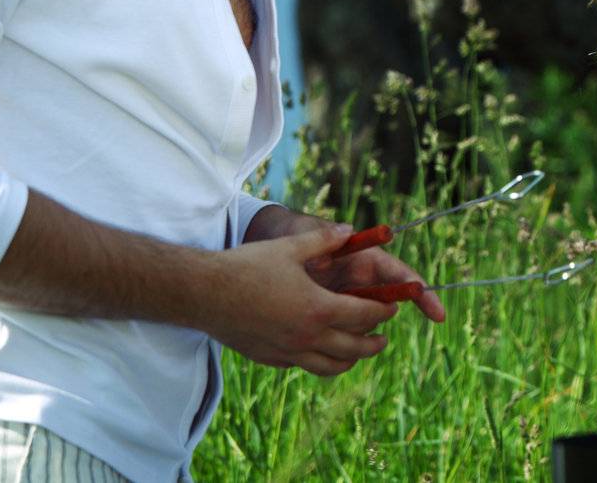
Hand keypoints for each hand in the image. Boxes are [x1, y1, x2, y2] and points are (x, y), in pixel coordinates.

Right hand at [198, 221, 409, 375]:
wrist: (203, 293)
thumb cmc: (247, 266)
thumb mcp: (290, 247)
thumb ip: (324, 239)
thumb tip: (350, 230)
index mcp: (318, 308)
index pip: (364, 315)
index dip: (383, 311)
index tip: (392, 307)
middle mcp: (307, 336)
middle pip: (354, 348)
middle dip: (374, 342)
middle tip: (383, 337)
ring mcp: (288, 352)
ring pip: (331, 366)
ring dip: (351, 360)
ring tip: (358, 351)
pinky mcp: (270, 358)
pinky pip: (304, 366)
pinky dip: (320, 361)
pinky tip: (320, 350)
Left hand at [291, 211, 445, 323]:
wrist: (275, 248)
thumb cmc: (298, 236)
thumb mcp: (311, 236)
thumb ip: (328, 238)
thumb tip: (346, 232)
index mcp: (366, 261)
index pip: (401, 277)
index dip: (421, 294)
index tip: (438, 315)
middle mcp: (363, 285)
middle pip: (384, 309)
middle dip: (371, 314)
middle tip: (339, 305)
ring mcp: (349, 304)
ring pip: (364, 327)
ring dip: (348, 326)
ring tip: (314, 306)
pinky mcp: (333, 319)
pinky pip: (342, 337)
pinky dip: (332, 337)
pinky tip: (308, 324)